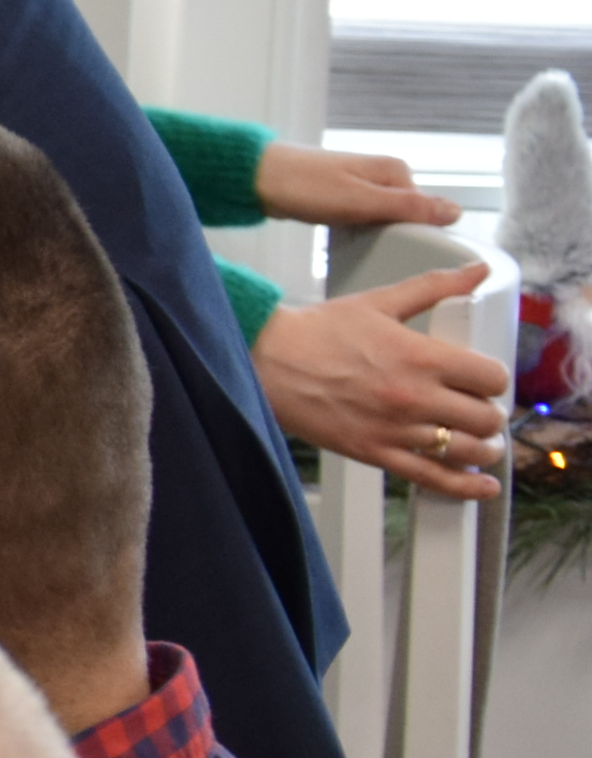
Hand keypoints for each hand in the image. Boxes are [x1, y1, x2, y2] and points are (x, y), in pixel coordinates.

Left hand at [252, 142, 461, 232]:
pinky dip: (355, 233)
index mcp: (396, 171)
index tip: (402, 255)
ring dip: (373, 237)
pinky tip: (344, 243)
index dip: (417, 237)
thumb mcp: (362, 201)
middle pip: (405, 218)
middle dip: (393, 239)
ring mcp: (361, 184)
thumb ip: (408, 207)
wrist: (256, 178)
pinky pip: (361, 221)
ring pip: (382, 221)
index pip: (426, 213)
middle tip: (374, 253)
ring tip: (356, 248)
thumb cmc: (303, 185)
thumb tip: (456, 210)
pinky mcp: (342, 196)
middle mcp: (382, 174)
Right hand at [253, 265, 510, 498]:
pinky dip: (464, 486)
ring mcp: (396, 429)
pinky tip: (480, 486)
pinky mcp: (374, 453)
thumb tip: (477, 271)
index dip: (494, 379)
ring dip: (485, 449)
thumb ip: (435, 286)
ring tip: (483, 444)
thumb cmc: (316, 333)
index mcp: (422, 356)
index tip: (485, 380)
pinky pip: (432, 478)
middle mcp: (415, 396)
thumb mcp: (379, 301)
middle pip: (486, 418)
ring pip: (468, 450)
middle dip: (490, 414)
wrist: (264, 360)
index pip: (492, 377)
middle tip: (480, 410)